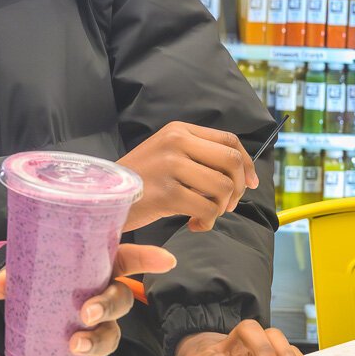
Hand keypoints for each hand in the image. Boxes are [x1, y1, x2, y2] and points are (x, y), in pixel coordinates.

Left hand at [0, 244, 176, 355]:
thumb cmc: (37, 275)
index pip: (126, 259)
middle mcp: (103, 294)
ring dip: (95, 342)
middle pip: (120, 299)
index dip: (147, 258)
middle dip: (107, 307)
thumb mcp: (23, 270)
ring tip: (73, 347)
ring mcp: (98, 324)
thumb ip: (11, 276)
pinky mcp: (85, 348)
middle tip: (85, 314)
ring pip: (110, 335)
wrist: (23, 305)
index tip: (166, 260)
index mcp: (96, 266)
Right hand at [118, 122, 257, 231]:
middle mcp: (176, 142)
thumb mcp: (166, 154)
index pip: (229, 140)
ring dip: (222, 208)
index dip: (248, 164)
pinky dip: (207, 222)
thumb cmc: (139, 181)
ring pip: (223, 187)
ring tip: (206, 215)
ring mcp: (170, 166)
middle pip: (232, 162)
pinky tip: (194, 225)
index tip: (252, 183)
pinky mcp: (167, 192)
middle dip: (239, 188)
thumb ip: (198, 156)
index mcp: (178, 130)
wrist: (102, 196)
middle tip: (227, 205)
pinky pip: (207, 208)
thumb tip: (244, 175)